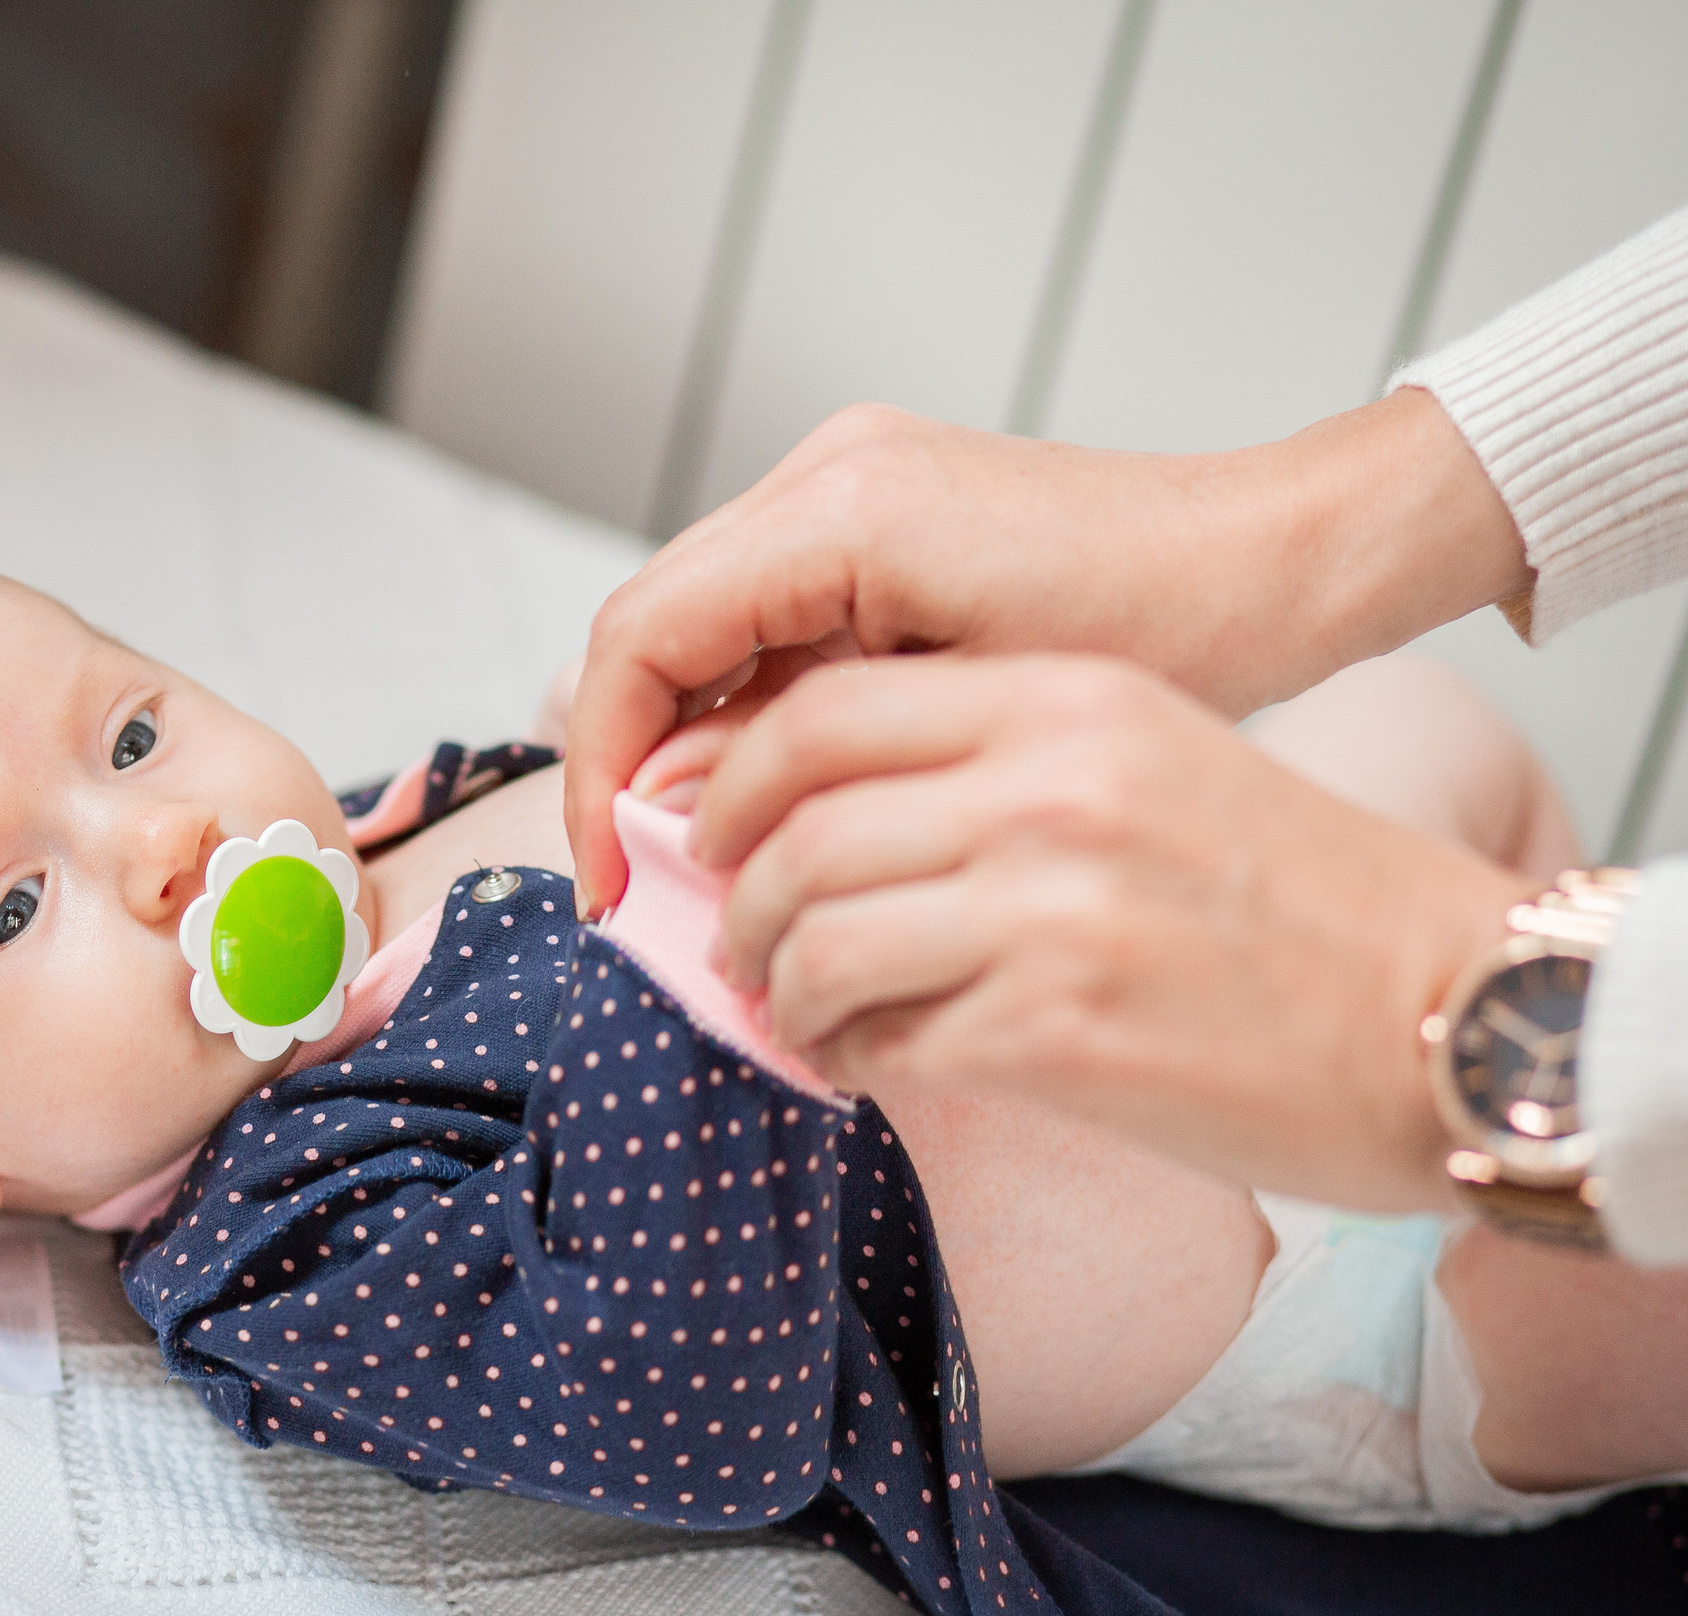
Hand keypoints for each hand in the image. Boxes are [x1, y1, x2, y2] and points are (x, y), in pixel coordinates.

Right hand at [563, 391, 1525, 914]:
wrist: (1272, 555)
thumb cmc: (1174, 628)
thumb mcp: (976, 722)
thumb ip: (807, 756)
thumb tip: (672, 809)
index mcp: (844, 511)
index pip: (639, 638)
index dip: (599, 768)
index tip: (614, 882)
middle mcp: (824, 472)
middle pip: (644, 626)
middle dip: (622, 762)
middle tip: (634, 889)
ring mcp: (840, 482)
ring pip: (687, 624)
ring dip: (674, 739)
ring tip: (695, 859)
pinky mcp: (866, 515)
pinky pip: (751, 615)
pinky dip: (735, 707)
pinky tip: (766, 797)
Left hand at [689, 652, 1532, 1211]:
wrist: (1452, 1011)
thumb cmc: (1296, 898)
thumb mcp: (1147, 759)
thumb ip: (992, 760)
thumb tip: (811, 808)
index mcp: (1067, 701)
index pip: (824, 715)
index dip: (732, 781)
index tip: (710, 835)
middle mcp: (1052, 789)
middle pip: (794, 830)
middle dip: (736, 903)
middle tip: (740, 947)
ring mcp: (1053, 911)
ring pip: (814, 940)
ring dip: (783, 992)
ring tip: (805, 1015)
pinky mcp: (1059, 1034)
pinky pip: (879, 1042)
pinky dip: (847, 1060)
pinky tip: (871, 1063)